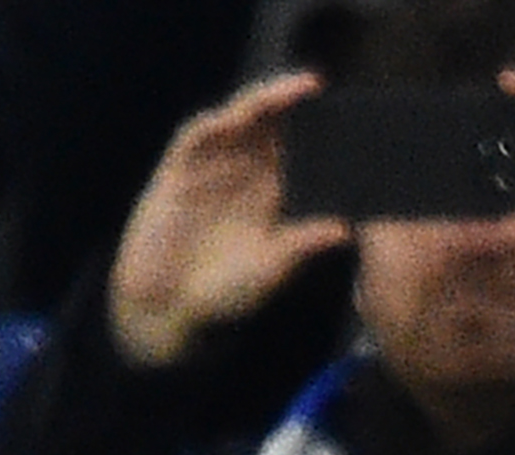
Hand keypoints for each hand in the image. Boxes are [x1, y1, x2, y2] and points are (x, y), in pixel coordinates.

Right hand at [107, 71, 354, 367]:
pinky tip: (236, 116)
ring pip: (237, 121)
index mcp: (270, 192)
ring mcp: (209, 167)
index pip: (297, 152)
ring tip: (288, 90)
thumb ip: (304, 243)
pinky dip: (215, 123)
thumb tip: (347, 228)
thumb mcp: (272, 266)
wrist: (166, 307)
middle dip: (292, 105)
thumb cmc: (223, 291)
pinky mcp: (177, 171)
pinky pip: (196, 136)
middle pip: (270, 126)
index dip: (318, 134)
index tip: (347, 121)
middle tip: (319, 88)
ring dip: (261, 102)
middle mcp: (242, 172)